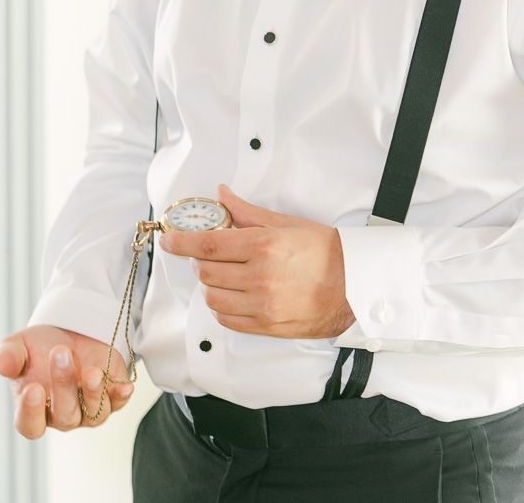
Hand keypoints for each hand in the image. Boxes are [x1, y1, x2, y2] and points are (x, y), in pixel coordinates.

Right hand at [0, 324, 133, 438]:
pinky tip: (124, 387)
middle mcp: (62, 414)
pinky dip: (121, 396)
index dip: (31, 412)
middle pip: (65, 416)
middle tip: (60, 353)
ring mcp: (88, 407)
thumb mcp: (19, 345)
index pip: (30, 425)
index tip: (33, 388)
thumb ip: (8, 355)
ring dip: (93, 394)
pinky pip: (118, 403)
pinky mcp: (111, 394)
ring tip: (92, 372)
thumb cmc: (39, 346)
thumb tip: (3, 365)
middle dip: (63, 386)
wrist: (68, 331)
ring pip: (94, 415)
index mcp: (34, 408)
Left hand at [159, 184, 356, 338]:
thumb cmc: (324, 251)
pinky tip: (234, 294)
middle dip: (201, 260)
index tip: (169, 239)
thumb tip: (222, 196)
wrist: (354, 285)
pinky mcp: (266, 327)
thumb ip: (247, 212)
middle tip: (210, 252)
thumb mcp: (286, 223)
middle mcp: (260, 278)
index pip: (208, 245)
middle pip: (207, 271)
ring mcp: (262, 306)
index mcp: (264, 246)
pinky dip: (222, 306)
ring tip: (225, 273)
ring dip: (211, 283)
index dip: (182, 242)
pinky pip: (227, 319)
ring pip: (213, 297)